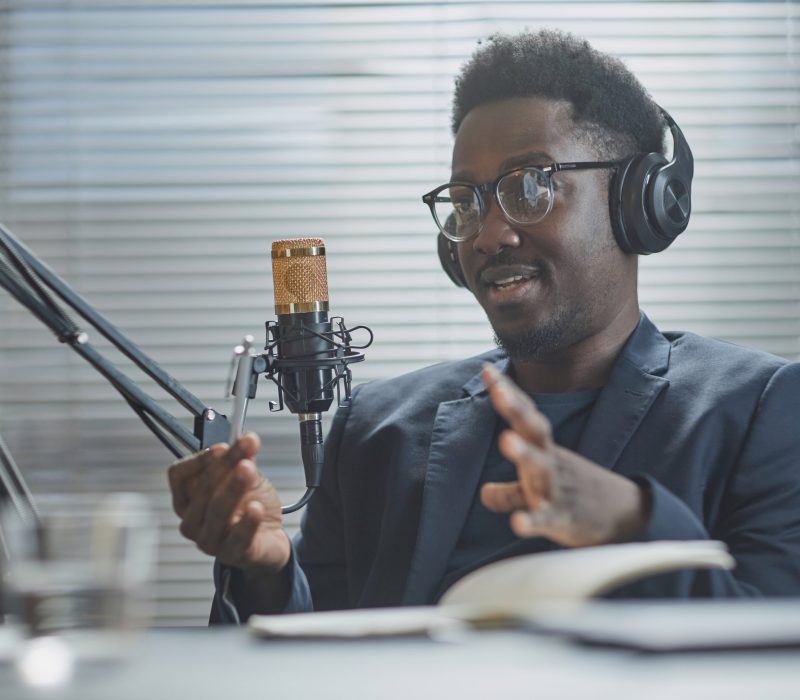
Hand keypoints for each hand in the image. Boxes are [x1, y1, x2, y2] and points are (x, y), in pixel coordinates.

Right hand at [168, 433, 290, 574]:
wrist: (270, 539)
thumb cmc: (248, 508)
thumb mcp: (245, 478)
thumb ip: (242, 460)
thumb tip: (245, 440)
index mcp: (187, 499)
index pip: (178, 475)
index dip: (199, 459)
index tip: (222, 447)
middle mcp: (192, 521)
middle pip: (201, 488)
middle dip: (225, 465)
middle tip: (245, 448)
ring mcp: (210, 541)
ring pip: (217, 511)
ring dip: (233, 487)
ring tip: (248, 470)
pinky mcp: (234, 554)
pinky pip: (238, 537)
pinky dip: (247, 522)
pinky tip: (256, 508)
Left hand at [479, 364, 647, 546]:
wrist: (624, 519)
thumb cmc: (573, 497)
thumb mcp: (539, 489)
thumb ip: (510, 491)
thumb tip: (484, 493)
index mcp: (544, 449)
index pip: (525, 416)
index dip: (507, 394)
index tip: (486, 369)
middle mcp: (551, 462)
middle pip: (534, 431)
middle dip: (517, 411)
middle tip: (499, 392)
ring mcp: (558, 488)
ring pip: (541, 468)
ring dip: (524, 453)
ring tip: (506, 440)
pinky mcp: (564, 518)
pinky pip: (546, 518)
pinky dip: (532, 520)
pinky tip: (517, 523)